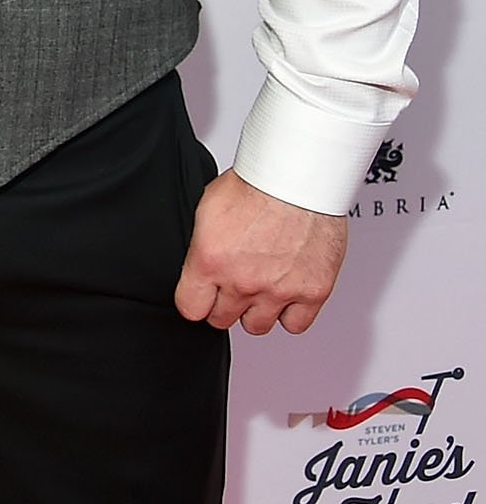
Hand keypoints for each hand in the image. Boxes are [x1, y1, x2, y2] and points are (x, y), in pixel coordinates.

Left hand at [173, 170, 349, 335]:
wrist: (297, 178)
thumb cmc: (255, 184)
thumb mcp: (207, 211)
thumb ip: (203, 248)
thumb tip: (200, 265)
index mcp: (209, 261)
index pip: (191, 308)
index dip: (195, 302)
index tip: (201, 297)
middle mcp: (242, 281)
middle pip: (222, 319)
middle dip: (224, 304)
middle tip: (233, 286)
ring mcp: (278, 290)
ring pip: (257, 326)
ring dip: (256, 310)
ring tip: (261, 288)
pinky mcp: (312, 292)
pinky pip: (296, 325)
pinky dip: (291, 313)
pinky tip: (287, 295)